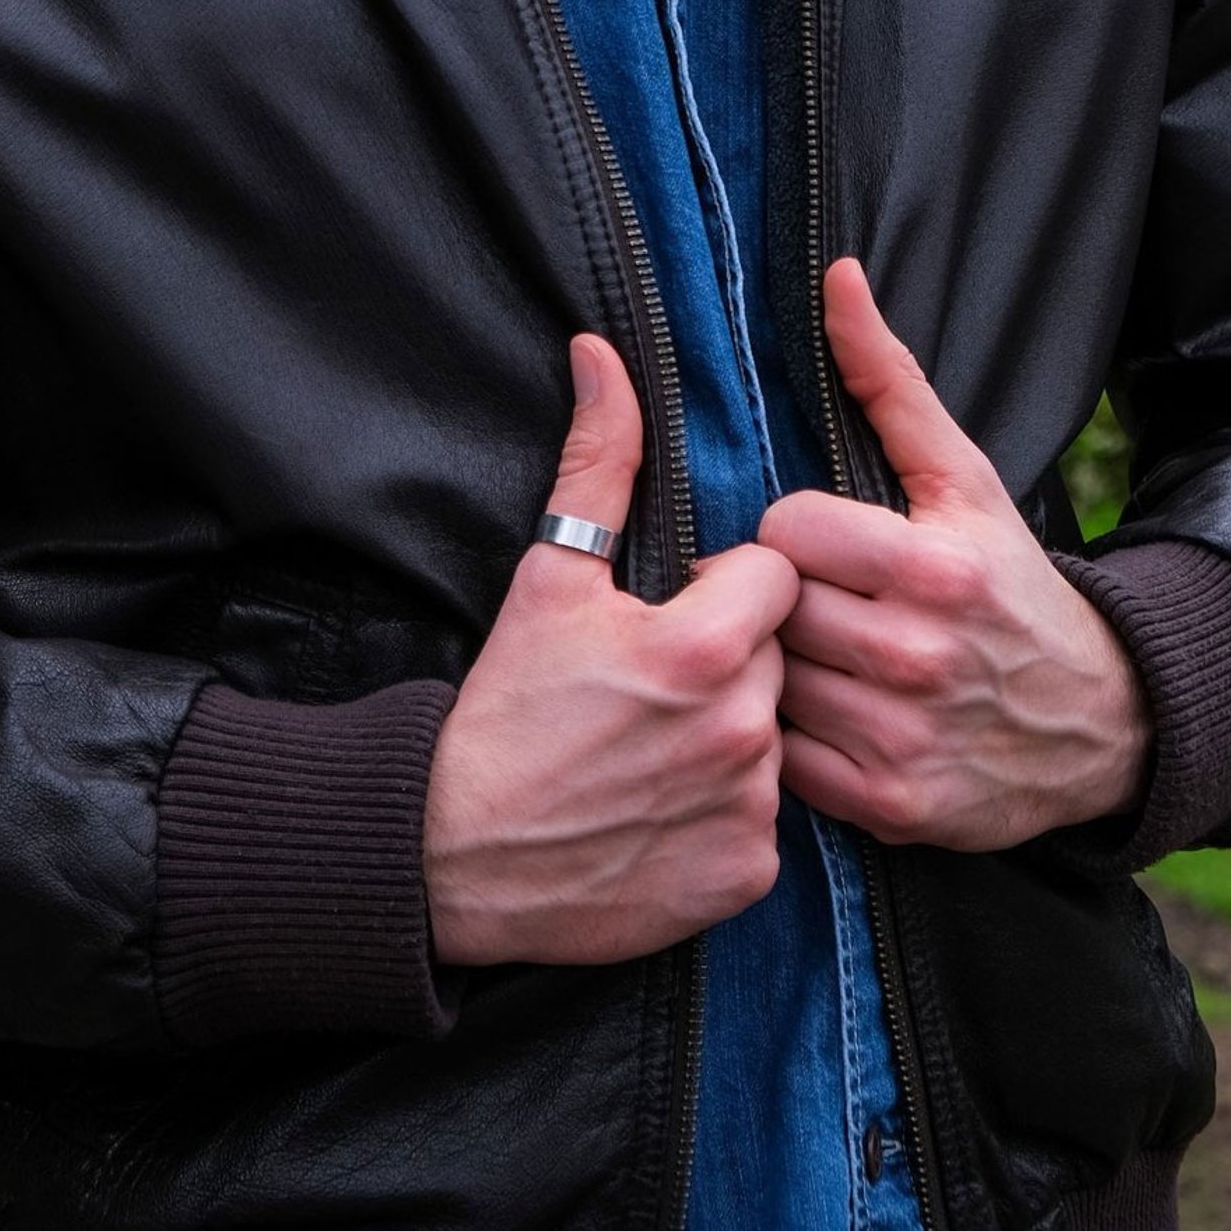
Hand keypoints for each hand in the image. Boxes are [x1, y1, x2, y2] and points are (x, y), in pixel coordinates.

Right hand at [424, 335, 799, 965]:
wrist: (454, 856)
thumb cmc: (503, 711)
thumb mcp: (548, 577)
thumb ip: (597, 461)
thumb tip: (601, 354)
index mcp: (704, 646)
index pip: (775, 577)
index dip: (726, 586)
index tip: (674, 611)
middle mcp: (741, 730)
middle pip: (777, 658)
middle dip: (730, 660)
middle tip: (651, 686)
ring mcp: (747, 809)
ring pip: (772, 739)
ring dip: (730, 737)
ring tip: (651, 748)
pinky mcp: (746, 876)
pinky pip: (764, 822)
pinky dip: (723, 815)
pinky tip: (661, 811)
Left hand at [756, 259, 1152, 850]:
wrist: (1101, 722)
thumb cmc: (1011, 582)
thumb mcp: (964, 478)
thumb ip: (887, 380)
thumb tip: (834, 277)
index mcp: (935, 567)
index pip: (786, 530)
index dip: (789, 529)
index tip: (815, 540)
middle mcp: (920, 656)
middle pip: (774, 606)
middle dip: (779, 596)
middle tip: (804, 597)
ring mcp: (904, 739)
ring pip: (770, 682)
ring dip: (777, 666)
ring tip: (811, 651)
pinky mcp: (892, 807)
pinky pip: (785, 761)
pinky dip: (789, 738)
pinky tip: (822, 712)